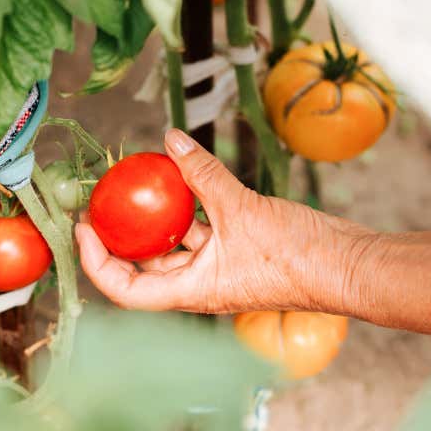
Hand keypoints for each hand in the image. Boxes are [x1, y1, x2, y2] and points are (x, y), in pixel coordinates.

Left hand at [75, 129, 370, 313]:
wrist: (348, 265)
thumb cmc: (297, 255)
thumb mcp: (241, 207)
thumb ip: (201, 174)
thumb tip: (169, 139)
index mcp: (191, 291)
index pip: (126, 290)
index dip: (97, 264)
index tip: (83, 230)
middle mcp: (199, 286)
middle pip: (144, 267)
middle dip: (120, 237)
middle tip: (100, 202)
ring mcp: (218, 271)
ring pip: (174, 246)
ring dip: (155, 220)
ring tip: (134, 185)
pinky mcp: (237, 253)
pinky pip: (201, 232)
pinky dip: (189, 208)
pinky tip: (181, 176)